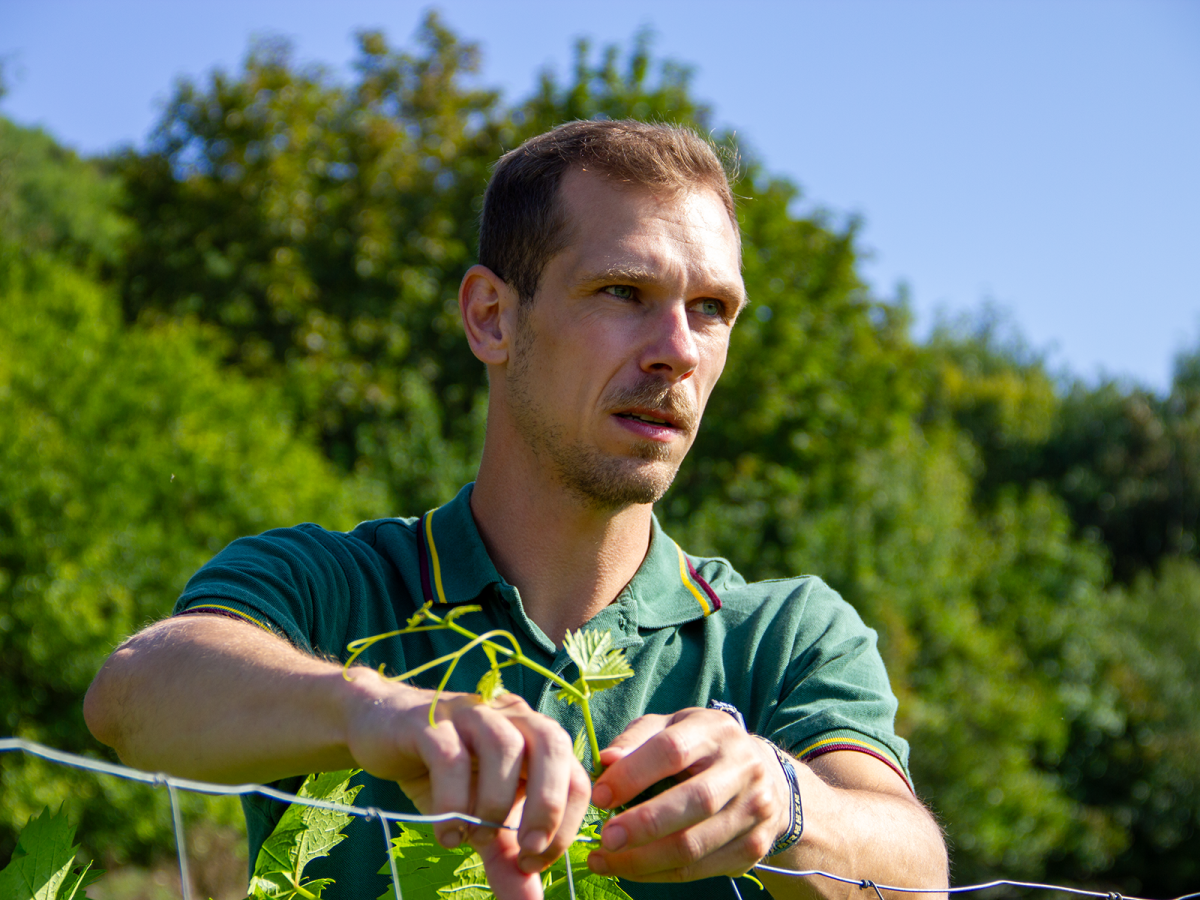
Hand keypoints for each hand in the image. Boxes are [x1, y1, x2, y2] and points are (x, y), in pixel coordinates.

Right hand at [343, 672, 591, 897]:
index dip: (565, 821)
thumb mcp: (482, 821)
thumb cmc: (442, 773)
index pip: (575, 773)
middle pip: (553, 744)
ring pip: (504, 746)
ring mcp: (471, 713)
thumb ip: (508, 859)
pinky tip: (447, 833)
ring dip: (496, 802)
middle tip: (528, 849)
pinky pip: (449, 756)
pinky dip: (453, 801)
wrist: (379, 732)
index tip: (534, 860)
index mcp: (535, 737)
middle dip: (548, 804)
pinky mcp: (429, 721)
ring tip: (477, 838)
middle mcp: (511, 717)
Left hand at [586, 707, 787, 882]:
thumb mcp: (670, 728)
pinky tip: (631, 869)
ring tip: (606, 860)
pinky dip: (658, 874)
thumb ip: (636, 740)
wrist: (766, 777)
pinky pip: (699, 869)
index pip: (672, 751)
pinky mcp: (753, 846)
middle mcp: (742, 768)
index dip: (632, 775)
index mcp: (714, 731)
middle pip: (694, 802)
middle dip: (643, 825)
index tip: (600, 796)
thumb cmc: (700, 749)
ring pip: (695, 844)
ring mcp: (753, 809)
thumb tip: (606, 761)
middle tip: (605, 839)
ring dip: (644, 859)